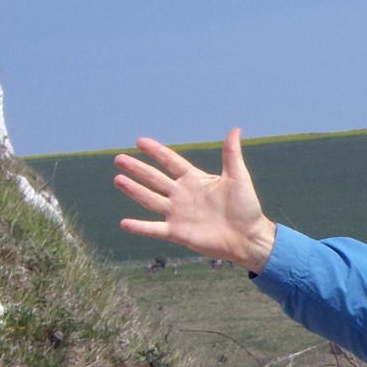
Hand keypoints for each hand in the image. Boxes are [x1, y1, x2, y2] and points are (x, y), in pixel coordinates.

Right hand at [114, 128, 277, 271]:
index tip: (140, 142)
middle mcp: (182, 194)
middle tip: (119, 158)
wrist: (248, 237)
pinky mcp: (177, 232)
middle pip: (155, 179)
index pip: (171, 162)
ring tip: (118, 179)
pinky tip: (124, 223)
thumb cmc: (246, 207)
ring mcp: (177, 213)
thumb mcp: (238, 177)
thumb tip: (235, 130)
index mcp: (195, 179)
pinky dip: (140, 227)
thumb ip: (232, 154)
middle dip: (137, 169)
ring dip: (134, 190)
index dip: (156, 152)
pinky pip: (154, 229)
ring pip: (150, 199)